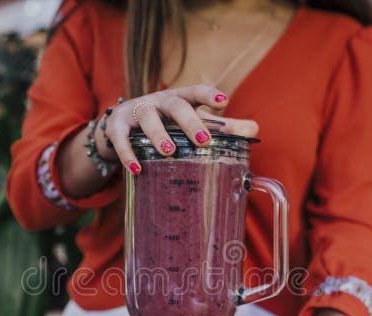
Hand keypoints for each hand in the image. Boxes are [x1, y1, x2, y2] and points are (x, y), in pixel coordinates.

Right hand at [96, 83, 258, 171]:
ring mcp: (137, 111)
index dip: (210, 95)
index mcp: (181, 99)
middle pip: (176, 105)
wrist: (122, 125)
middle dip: (190, 121)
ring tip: (169, 152)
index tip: (224, 102)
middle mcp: (160, 101)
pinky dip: (128, 153)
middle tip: (203, 140)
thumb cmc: (166, 123)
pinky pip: (121, 138)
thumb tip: (254, 129)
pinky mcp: (117, 126)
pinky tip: (137, 168)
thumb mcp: (191, 122)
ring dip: (159, 135)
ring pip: (149, 119)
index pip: (197, 91)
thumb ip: (222, 127)